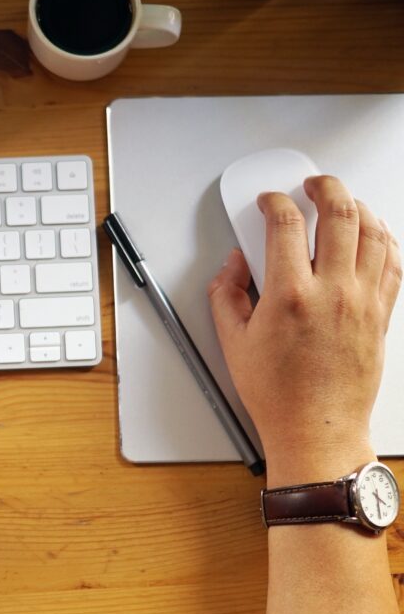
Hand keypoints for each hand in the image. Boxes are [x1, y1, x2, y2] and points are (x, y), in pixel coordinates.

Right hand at [208, 175, 400, 484]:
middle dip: (324, 187)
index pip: (286, 225)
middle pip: (339, 214)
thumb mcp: (232, 341)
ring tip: (343, 202)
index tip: (269, 202)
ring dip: (357, 207)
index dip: (275, 202)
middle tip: (312, 184)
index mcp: (290, 296)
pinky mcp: (381, 314)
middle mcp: (332, 293)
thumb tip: (234, 266)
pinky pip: (393, 262)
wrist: (317, 429)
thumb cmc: (277, 394)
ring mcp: (363, 302)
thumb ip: (226, 295)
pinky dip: (383, 238)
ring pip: (373, 232)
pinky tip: (372, 234)